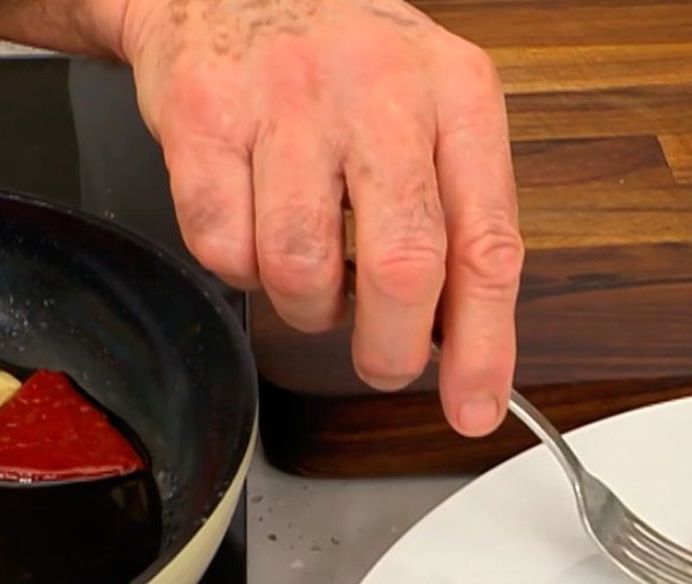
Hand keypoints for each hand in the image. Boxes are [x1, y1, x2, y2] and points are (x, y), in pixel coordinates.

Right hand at [112, 0, 523, 435]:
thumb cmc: (345, 68)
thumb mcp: (433, 119)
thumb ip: (460, 223)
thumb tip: (467, 350)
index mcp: (458, 96)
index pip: (487, 246)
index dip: (483, 346)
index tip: (473, 407)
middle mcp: (380, 90)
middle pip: (402, 270)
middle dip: (390, 348)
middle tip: (382, 359)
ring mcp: (288, 99)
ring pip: (304, 271)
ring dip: (309, 306)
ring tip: (315, 270)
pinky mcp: (204, 115)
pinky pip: (224, 249)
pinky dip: (241, 268)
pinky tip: (257, 228)